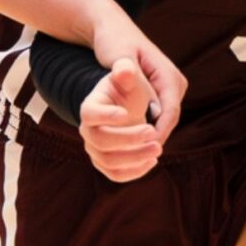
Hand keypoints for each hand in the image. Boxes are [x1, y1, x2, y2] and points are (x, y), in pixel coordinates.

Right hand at [78, 60, 165, 182]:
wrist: (128, 108)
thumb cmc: (129, 91)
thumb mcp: (130, 79)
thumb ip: (127, 73)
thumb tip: (125, 71)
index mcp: (91, 107)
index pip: (89, 113)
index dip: (105, 115)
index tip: (126, 113)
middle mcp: (88, 131)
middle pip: (100, 141)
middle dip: (128, 139)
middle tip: (152, 131)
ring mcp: (95, 149)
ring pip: (108, 161)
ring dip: (135, 157)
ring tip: (157, 148)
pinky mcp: (106, 164)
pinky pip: (116, 174)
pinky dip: (135, 171)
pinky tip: (152, 161)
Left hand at [90, 13, 186, 145]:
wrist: (112, 28)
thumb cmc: (114, 40)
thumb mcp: (118, 53)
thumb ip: (124, 70)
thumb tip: (125, 73)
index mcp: (169, 76)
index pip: (170, 113)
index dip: (157, 134)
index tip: (141, 150)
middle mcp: (173, 84)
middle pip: (168, 120)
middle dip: (153, 138)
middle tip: (134, 157)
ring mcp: (167, 89)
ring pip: (162, 120)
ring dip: (149, 135)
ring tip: (131, 152)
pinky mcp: (158, 93)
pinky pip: (155, 116)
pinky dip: (144, 127)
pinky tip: (128, 139)